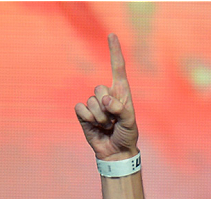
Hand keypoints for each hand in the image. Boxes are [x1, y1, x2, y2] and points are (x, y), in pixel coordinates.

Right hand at [75, 33, 137, 159]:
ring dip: (100, 118)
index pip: (117, 68)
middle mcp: (107, 95)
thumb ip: (121, 109)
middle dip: (107, 107)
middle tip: (114, 121)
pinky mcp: (84, 114)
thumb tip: (106, 100)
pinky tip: (96, 127)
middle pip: (99, 88)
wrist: (116, 152)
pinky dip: (89, 119)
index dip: (114, 52)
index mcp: (121, 92)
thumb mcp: (129, 122)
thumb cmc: (126, 135)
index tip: (112, 35)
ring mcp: (94, 104)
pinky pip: (81, 109)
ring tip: (107, 126)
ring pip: (91, 102)